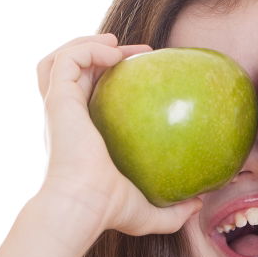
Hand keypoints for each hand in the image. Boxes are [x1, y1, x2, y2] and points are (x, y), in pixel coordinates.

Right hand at [35, 33, 202, 239]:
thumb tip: (199, 205)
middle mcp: (64, 120)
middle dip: (97, 55)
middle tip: (132, 53)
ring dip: (87, 43)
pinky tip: (117, 53)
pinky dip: (89, 48)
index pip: (86, 101)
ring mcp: (58, 108)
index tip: (141, 76)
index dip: (108, 84)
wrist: (82, 206)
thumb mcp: (148, 213)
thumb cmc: (108, 211)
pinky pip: (69, 58)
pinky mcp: (58, 99)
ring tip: (117, 43)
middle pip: (69, 75)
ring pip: (60, 60)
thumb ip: (173, 212)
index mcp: (79, 139)